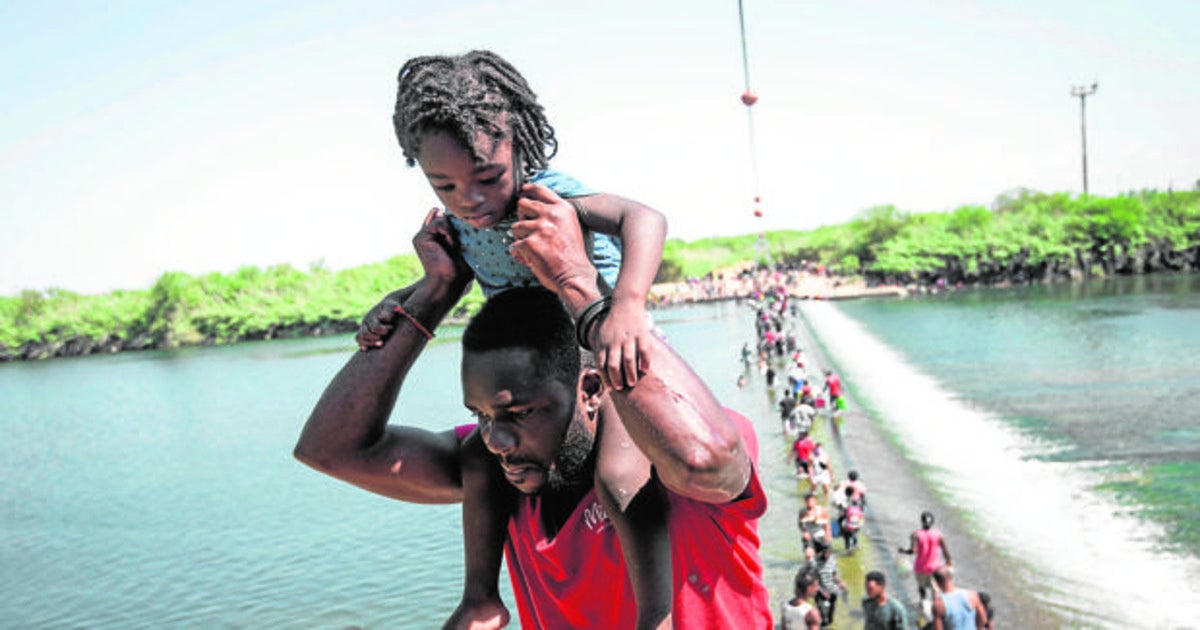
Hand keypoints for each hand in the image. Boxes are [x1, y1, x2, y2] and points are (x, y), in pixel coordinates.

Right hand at [356, 287, 412, 350]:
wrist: (389, 306)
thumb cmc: (392, 307)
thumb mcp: (392, 306)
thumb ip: (388, 312)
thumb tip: (382, 318)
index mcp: (372, 316)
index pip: (375, 327)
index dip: (383, 330)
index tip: (391, 328)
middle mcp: (366, 321)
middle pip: (365, 333)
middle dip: (375, 338)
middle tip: (383, 341)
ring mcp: (364, 326)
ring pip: (360, 337)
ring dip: (370, 343)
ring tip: (380, 344)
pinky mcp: (365, 331)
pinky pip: (359, 339)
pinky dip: (362, 344)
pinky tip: (367, 349)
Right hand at [413, 207, 471, 287]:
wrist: (451, 281)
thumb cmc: (460, 269)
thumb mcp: (462, 245)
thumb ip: (455, 228)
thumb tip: (442, 211)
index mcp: (436, 237)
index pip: (444, 217)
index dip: (456, 221)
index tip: (462, 237)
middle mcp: (428, 235)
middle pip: (442, 214)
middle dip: (454, 224)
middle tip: (458, 242)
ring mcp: (423, 236)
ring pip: (441, 217)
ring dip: (452, 230)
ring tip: (454, 246)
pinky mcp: (420, 238)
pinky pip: (438, 222)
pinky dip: (448, 232)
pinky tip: (451, 245)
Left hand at [508, 184, 597, 308]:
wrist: (574, 275)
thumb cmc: (572, 254)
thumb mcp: (570, 225)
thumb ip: (556, 214)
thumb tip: (535, 206)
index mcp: (562, 209)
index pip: (539, 189)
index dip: (527, 190)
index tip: (522, 193)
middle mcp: (551, 215)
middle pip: (522, 204)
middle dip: (520, 216)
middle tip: (526, 228)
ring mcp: (540, 228)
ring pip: (516, 227)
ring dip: (520, 238)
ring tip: (531, 248)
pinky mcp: (530, 243)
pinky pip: (514, 245)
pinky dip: (519, 253)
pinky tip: (529, 259)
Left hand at [592, 296, 652, 389]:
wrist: (625, 303)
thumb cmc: (612, 324)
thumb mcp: (601, 336)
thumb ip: (600, 352)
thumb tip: (602, 373)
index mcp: (604, 342)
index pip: (602, 364)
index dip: (606, 378)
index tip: (610, 387)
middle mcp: (615, 341)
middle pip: (613, 365)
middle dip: (617, 379)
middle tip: (621, 387)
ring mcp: (628, 337)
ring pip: (628, 360)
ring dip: (630, 374)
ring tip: (632, 382)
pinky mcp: (642, 333)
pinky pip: (644, 351)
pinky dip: (645, 362)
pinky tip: (645, 370)